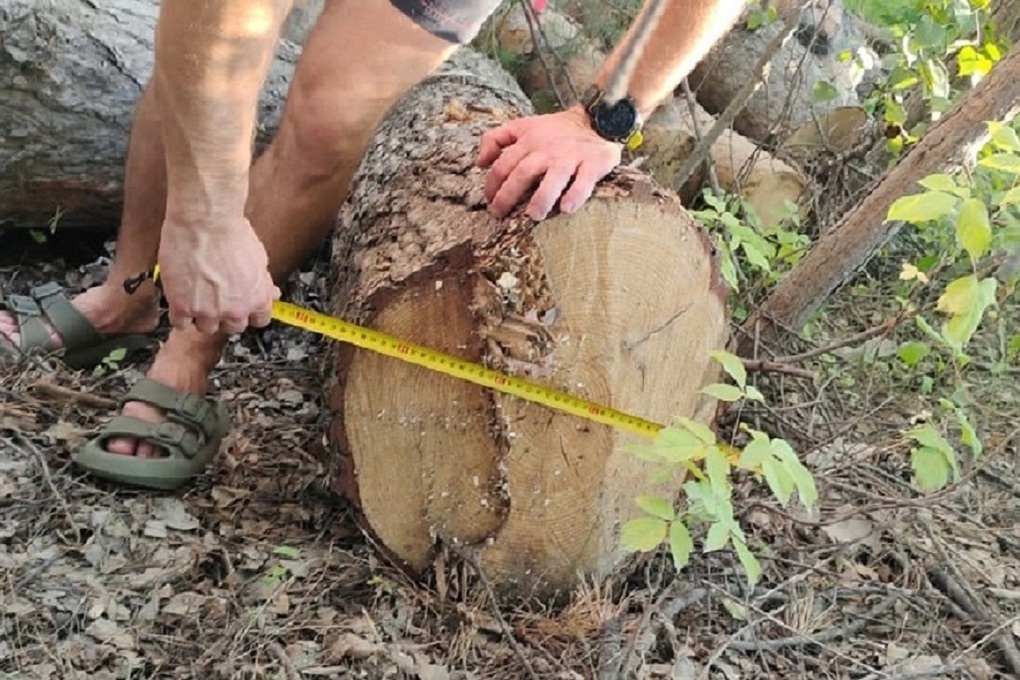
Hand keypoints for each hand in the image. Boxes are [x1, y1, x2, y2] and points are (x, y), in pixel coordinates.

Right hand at [157, 216, 278, 334]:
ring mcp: (208, 311)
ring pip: (206, 328)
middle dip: (225, 315)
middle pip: (232, 327)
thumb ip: (262, 282)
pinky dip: (180, 314)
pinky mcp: (182, 307)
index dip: (249, 313)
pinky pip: (180, 323)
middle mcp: (235, 310)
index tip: (241, 307)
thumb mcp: (259, 258)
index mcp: (257, 299)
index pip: (259, 320)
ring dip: (201, 315)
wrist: (205, 222)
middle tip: (215, 299)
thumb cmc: (232, 232)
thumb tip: (272, 293)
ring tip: (196, 296)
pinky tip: (180, 300)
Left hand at [476, 106, 621, 220]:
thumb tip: (479, 162)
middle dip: (508, 195)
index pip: (503, 164)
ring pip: (552, 178)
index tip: (489, 200)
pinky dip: (575, 195)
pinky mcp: (593, 163)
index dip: (492, 184)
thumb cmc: (556, 130)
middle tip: (499, 213)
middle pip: (523, 173)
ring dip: (541, 198)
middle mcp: (547, 148)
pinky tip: (566, 209)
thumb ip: (496, 138)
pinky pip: (584, 181)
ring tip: (534, 216)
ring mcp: (570, 156)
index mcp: (528, 140)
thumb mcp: (524, 126)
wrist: (597, 119)